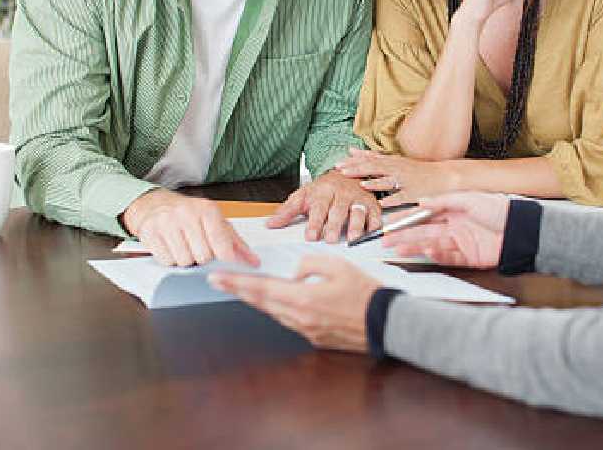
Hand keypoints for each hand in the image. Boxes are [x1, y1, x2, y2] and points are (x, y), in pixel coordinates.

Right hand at [122, 189, 258, 267]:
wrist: (154, 203)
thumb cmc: (189, 214)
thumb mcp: (216, 222)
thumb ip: (236, 244)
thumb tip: (253, 262)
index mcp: (207, 210)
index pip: (221, 242)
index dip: (225, 257)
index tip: (226, 262)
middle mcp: (186, 214)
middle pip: (203, 256)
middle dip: (203, 258)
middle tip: (199, 248)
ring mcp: (167, 223)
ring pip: (184, 260)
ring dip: (186, 260)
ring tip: (184, 246)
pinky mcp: (150, 233)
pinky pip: (167, 261)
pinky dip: (170, 259)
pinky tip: (171, 247)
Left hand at [208, 255, 378, 353]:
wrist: (385, 323)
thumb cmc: (365, 293)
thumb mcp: (338, 265)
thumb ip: (309, 264)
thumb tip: (294, 272)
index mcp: (302, 298)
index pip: (260, 289)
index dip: (236, 284)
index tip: (217, 278)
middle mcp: (299, 317)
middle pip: (261, 303)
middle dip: (238, 291)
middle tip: (219, 282)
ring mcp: (306, 330)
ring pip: (273, 312)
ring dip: (257, 300)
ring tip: (243, 289)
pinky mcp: (314, 337)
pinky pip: (289, 320)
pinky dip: (278, 309)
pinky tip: (276, 301)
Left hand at [267, 170, 380, 242]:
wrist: (345, 173)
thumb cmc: (323, 189)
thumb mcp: (303, 196)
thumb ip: (287, 211)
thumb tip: (270, 224)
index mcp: (323, 190)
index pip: (318, 207)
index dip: (314, 222)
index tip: (310, 236)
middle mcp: (342, 193)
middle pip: (338, 210)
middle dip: (334, 225)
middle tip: (329, 239)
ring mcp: (358, 198)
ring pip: (358, 211)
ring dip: (356, 225)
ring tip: (352, 238)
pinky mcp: (372, 204)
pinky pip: (375, 213)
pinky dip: (375, 223)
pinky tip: (371, 232)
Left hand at [335, 147, 459, 206]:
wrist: (445, 177)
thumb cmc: (420, 171)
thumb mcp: (397, 160)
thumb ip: (375, 157)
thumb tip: (353, 150)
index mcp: (392, 162)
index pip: (370, 159)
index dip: (354, 161)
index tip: (339, 163)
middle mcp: (397, 169)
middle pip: (375, 168)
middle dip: (358, 169)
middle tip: (342, 172)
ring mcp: (406, 181)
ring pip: (388, 181)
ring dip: (374, 183)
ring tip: (361, 185)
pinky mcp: (414, 193)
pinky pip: (402, 197)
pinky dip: (392, 199)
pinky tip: (382, 203)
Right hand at [382, 191, 509, 268]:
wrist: (522, 228)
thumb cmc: (500, 209)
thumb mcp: (470, 199)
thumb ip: (445, 201)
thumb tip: (421, 202)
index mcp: (454, 211)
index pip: (425, 216)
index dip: (408, 220)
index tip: (391, 224)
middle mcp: (455, 227)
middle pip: (425, 232)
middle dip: (404, 236)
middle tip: (385, 241)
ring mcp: (461, 243)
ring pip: (432, 246)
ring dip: (415, 247)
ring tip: (398, 249)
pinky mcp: (470, 258)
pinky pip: (449, 257)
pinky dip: (436, 255)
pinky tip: (425, 252)